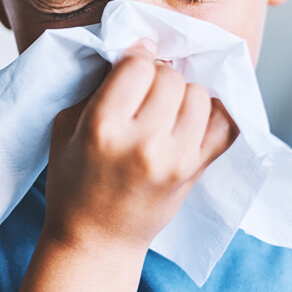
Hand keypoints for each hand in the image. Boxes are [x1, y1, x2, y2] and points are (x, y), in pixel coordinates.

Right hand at [43, 39, 238, 253]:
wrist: (96, 239)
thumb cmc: (73, 181)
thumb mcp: (66, 126)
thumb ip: (98, 87)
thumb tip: (135, 52)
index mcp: (103, 127)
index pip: (137, 65)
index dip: (136, 55)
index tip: (134, 59)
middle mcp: (143, 142)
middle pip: (170, 76)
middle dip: (158, 74)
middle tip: (146, 88)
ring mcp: (176, 159)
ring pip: (198, 94)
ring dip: (183, 93)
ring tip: (166, 106)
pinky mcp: (196, 171)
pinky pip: (226, 125)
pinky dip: (214, 114)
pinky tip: (193, 116)